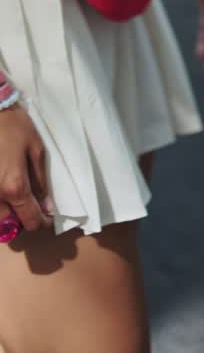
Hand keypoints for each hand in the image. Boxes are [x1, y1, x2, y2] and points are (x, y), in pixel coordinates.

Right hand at [0, 106, 52, 234]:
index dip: (42, 223)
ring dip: (7, 215)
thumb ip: (40, 181)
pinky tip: (4, 192)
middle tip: (33, 207)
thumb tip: (47, 206)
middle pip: (9, 226)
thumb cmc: (14, 126)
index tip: (48, 218)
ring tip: (18, 200)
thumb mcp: (35, 149)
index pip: (30, 220)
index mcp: (14, 187)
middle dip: (22, 221)